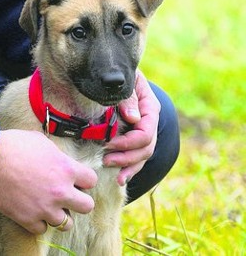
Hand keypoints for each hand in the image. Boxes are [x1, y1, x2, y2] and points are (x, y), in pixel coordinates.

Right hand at [0, 129, 96, 233]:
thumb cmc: (13, 145)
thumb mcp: (41, 141)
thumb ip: (56, 154)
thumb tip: (59, 160)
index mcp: (66, 169)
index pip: (91, 180)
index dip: (83, 180)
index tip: (74, 179)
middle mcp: (61, 191)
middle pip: (87, 206)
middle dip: (78, 201)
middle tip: (65, 196)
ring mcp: (45, 208)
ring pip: (66, 224)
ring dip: (58, 214)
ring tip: (48, 206)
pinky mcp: (28, 218)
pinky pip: (42, 229)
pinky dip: (38, 222)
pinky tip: (32, 212)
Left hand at [104, 70, 158, 185]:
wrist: (115, 77)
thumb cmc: (118, 78)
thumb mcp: (125, 82)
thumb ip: (128, 98)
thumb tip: (133, 118)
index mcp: (149, 107)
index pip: (146, 131)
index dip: (129, 141)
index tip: (108, 143)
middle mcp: (150, 121)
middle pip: (146, 146)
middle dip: (126, 156)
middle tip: (106, 159)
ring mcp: (145, 131)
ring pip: (143, 155)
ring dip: (128, 165)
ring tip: (113, 172)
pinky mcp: (136, 139)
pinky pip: (137, 158)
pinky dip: (129, 168)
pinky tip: (120, 178)